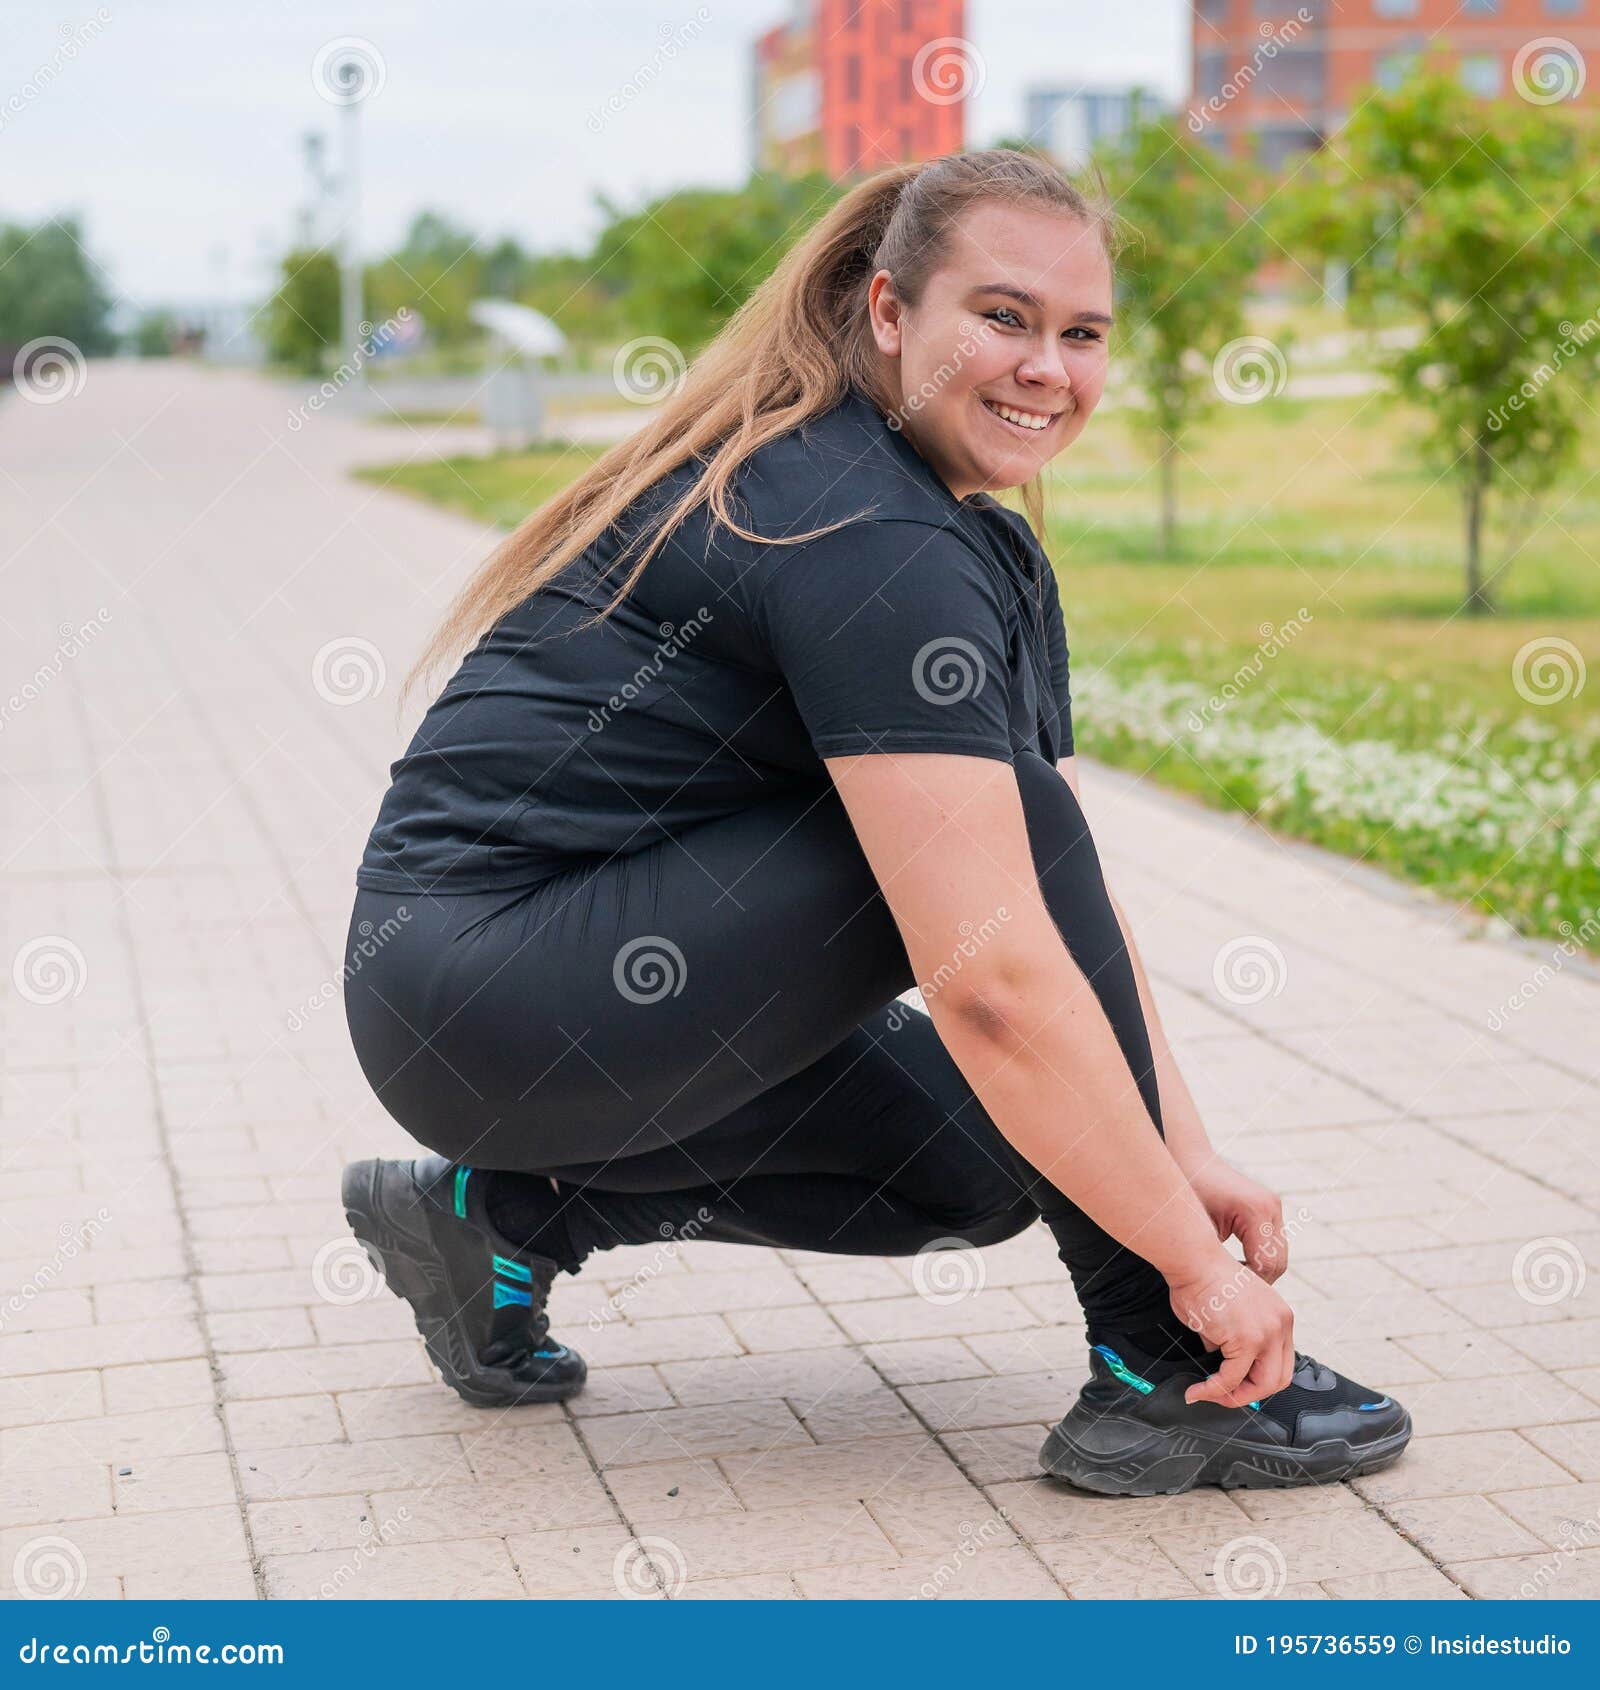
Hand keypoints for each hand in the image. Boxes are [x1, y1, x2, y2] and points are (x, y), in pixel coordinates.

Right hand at [1165, 1252, 1295, 1408]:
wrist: (1193, 1259)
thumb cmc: (1202, 1276)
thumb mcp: (1229, 1309)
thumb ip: (1232, 1335)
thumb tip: (1218, 1356)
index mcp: (1279, 1315)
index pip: (1281, 1361)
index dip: (1259, 1378)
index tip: (1237, 1383)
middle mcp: (1280, 1324)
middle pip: (1278, 1379)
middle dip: (1249, 1394)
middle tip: (1224, 1396)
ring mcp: (1267, 1333)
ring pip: (1260, 1385)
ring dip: (1232, 1397)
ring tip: (1209, 1395)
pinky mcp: (1246, 1340)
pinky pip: (1230, 1378)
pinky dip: (1213, 1390)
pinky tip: (1198, 1390)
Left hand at [1185, 1157, 1288, 1283]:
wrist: (1192, 1161)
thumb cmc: (1190, 1192)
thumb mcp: (1200, 1228)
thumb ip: (1216, 1257)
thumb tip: (1226, 1292)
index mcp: (1256, 1210)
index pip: (1265, 1264)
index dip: (1249, 1282)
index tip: (1227, 1290)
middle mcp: (1271, 1208)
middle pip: (1277, 1262)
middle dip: (1257, 1280)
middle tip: (1232, 1288)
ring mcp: (1274, 1208)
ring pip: (1279, 1256)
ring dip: (1260, 1270)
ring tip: (1234, 1276)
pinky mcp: (1271, 1210)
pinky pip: (1274, 1245)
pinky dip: (1261, 1257)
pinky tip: (1239, 1262)